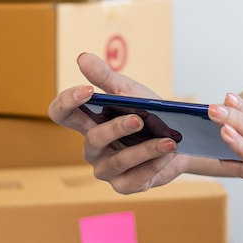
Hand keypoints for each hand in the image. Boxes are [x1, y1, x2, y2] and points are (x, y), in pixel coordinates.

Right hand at [48, 53, 192, 193]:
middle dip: (116, 128)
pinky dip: (154, 166)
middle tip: (139, 119)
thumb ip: (105, 77)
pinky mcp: (124, 185)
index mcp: (87, 121)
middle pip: (93, 138)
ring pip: (118, 161)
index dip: (67, 103)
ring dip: (145, 149)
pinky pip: (134, 179)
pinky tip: (168, 155)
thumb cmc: (149, 114)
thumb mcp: (129, 92)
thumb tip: (81, 58)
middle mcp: (92, 146)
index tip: (87, 91)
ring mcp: (106, 168)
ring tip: (169, 142)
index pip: (61, 113)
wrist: (181, 141)